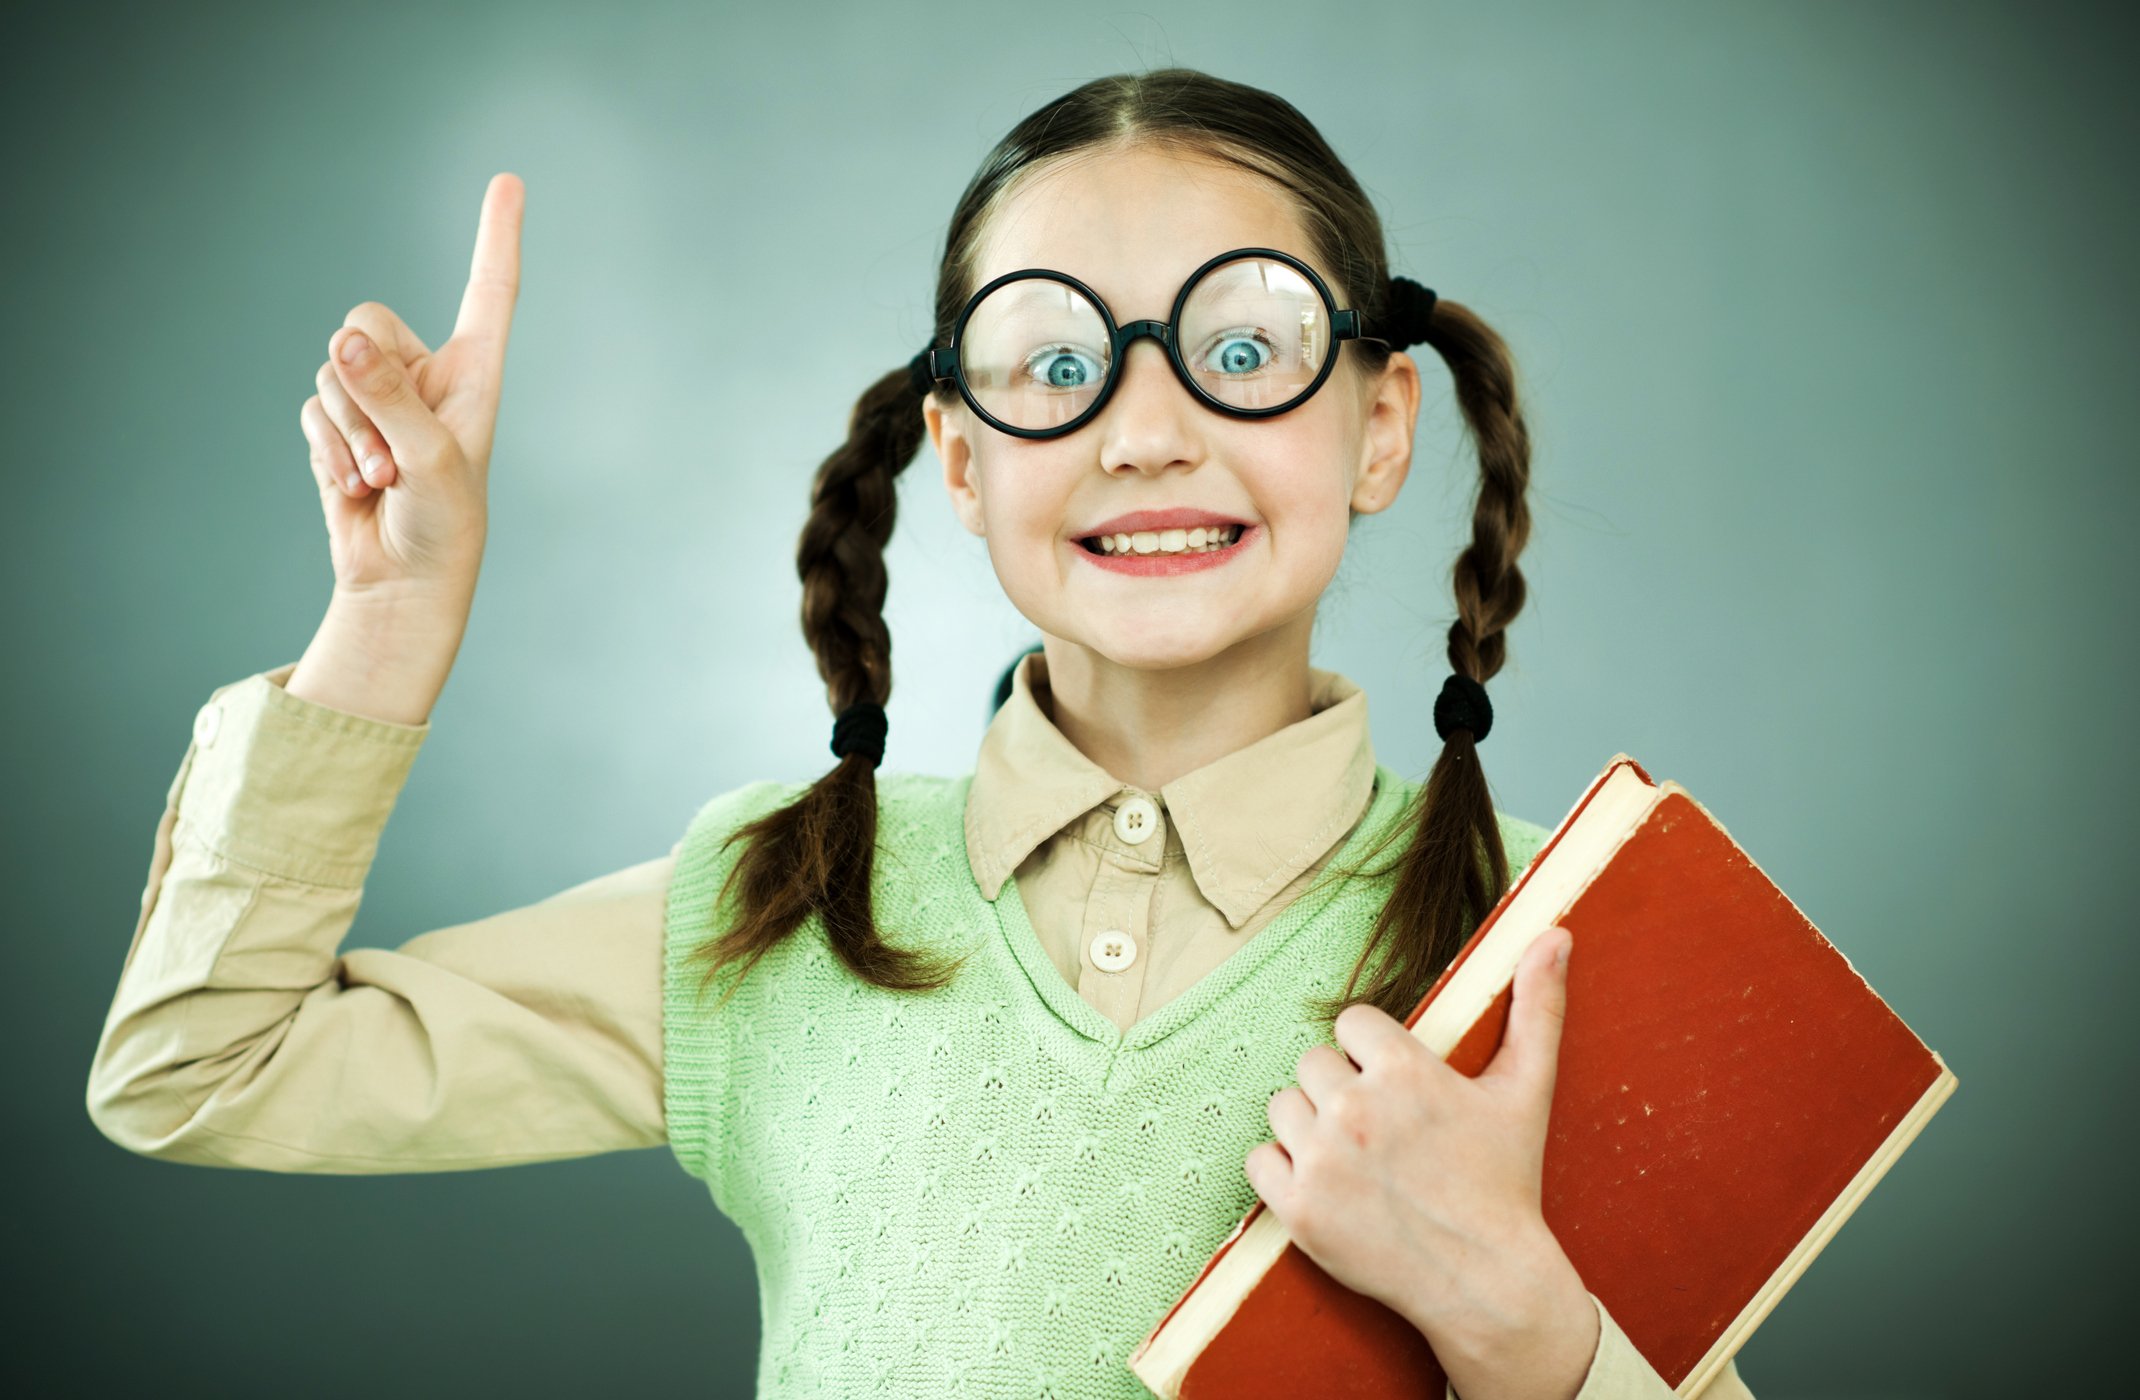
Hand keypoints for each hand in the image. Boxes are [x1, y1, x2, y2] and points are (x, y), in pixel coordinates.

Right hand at [297, 172, 523, 601]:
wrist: (404, 582)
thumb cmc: (443, 525)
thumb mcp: (429, 462)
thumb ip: (389, 400)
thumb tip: (345, 344)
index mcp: (474, 374)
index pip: (489, 292)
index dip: (497, 236)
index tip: (508, 180)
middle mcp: (427, 374)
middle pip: (365, 323)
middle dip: (364, 384)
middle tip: (393, 453)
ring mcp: (380, 396)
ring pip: (331, 370)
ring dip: (348, 431)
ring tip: (381, 480)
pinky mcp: (342, 422)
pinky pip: (312, 407)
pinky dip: (328, 449)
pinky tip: (355, 486)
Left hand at [1244, 926, 1598, 1396]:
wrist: (1487, 1282)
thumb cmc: (1507, 1182)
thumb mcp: (1526, 1089)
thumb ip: (1536, 1005)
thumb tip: (1555, 933)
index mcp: (1404, 1070)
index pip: (1350, 1022)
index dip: (1372, 1053)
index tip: (1398, 1088)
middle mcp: (1355, 1108)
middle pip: (1312, 1062)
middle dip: (1342, 1089)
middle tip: (1382, 1132)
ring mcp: (1322, 1160)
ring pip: (1283, 1106)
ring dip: (1310, 1127)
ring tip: (1357, 1159)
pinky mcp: (1298, 1208)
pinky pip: (1259, 1160)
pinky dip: (1283, 1171)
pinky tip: (1327, 1185)